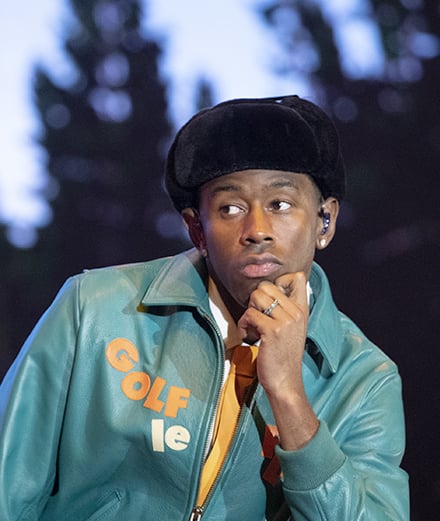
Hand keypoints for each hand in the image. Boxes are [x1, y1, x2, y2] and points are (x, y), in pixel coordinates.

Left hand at [237, 271, 308, 396]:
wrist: (286, 382)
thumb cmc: (283, 356)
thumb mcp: (292, 328)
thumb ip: (285, 308)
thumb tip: (266, 290)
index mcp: (303, 309)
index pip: (296, 276)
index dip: (277, 282)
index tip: (269, 300)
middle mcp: (297, 312)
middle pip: (267, 285)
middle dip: (255, 299)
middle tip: (256, 317)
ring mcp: (285, 321)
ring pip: (256, 296)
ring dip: (248, 312)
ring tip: (252, 327)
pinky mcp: (272, 331)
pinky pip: (249, 314)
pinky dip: (243, 325)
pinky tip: (248, 337)